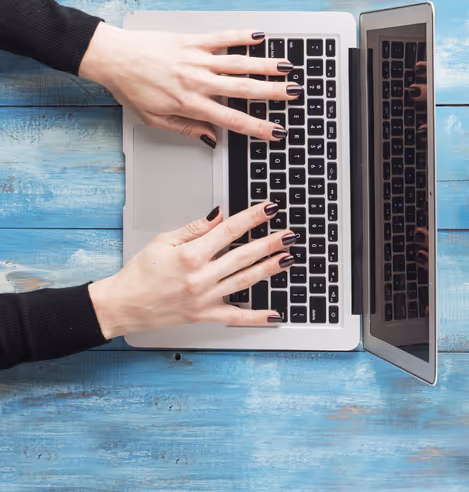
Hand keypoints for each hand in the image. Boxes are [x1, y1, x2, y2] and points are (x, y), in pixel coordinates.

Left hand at [79, 23, 300, 143]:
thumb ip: (186, 128)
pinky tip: (259, 36)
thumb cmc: (131, 88)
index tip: (276, 131)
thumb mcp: (154, 119)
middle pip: (243, 88)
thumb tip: (211, 137)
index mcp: (190, 103)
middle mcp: (197, 81)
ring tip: (286, 67)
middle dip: (272, 93)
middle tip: (293, 94)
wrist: (113, 57)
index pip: (232, 119)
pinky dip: (241, 36)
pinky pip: (221, 38)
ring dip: (265, 65)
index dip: (257, 127)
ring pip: (238, 63)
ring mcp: (196, 59)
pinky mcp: (191, 41)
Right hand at [88, 202, 297, 337]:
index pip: (229, 230)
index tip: (269, 209)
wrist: (121, 306)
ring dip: (269, 269)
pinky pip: (235, 316)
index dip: (252, 217)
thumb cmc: (138, 273)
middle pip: (243, 256)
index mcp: (190, 255)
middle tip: (290, 234)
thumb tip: (219, 215)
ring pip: (245, 281)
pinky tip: (275, 315)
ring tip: (288, 259)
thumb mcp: (163, 242)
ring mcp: (205, 298)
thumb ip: (194, 229)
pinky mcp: (204, 315)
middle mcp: (200, 277)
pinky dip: (257, 317)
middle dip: (270, 243)